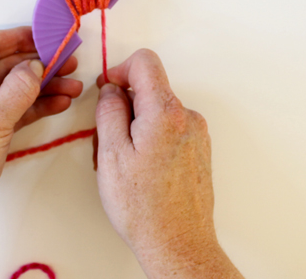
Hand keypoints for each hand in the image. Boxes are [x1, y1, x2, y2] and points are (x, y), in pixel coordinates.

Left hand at [0, 26, 82, 228]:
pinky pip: (10, 108)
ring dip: (42, 87)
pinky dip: (33, 106)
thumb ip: (19, 87)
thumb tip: (35, 66)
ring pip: (11, 88)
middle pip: (4, 65)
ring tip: (73, 85)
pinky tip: (59, 102)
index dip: (22, 37)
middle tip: (70, 61)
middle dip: (39, 65)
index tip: (50, 35)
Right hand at [94, 49, 242, 278]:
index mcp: (165, 113)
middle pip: (149, 90)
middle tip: (107, 141)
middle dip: (123, 107)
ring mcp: (196, 135)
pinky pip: (169, 130)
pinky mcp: (198, 150)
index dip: (120, 70)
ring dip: (136, 127)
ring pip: (157, 112)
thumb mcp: (111, 154)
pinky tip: (140, 170)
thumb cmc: (144, 207)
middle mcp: (187, 118)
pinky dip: (150, 139)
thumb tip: (110, 90)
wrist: (178, 244)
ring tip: (123, 163)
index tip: (106, 89)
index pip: (145, 62)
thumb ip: (109, 111)